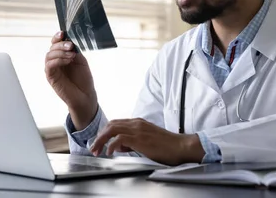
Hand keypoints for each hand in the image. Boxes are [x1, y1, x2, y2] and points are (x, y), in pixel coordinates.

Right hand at [45, 31, 97, 129]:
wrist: (85, 95)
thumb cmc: (83, 78)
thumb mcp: (81, 60)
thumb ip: (74, 50)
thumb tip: (70, 39)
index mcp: (62, 55)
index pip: (55, 43)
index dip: (57, 37)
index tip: (63, 33)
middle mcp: (56, 61)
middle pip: (52, 47)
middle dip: (60, 44)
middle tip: (70, 45)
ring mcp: (52, 69)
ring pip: (49, 55)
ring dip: (60, 52)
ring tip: (71, 54)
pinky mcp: (51, 77)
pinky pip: (49, 66)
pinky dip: (58, 61)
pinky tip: (67, 60)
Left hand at [89, 118, 204, 165]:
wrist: (181, 146)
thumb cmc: (166, 146)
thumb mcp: (147, 141)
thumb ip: (132, 141)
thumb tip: (119, 146)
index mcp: (138, 123)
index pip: (116, 123)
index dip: (104, 133)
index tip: (99, 143)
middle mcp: (136, 123)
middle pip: (111, 125)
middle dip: (99, 136)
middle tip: (94, 148)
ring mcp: (138, 130)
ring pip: (112, 129)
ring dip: (101, 140)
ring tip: (97, 150)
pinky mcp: (139, 139)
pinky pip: (119, 139)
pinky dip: (111, 145)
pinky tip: (110, 152)